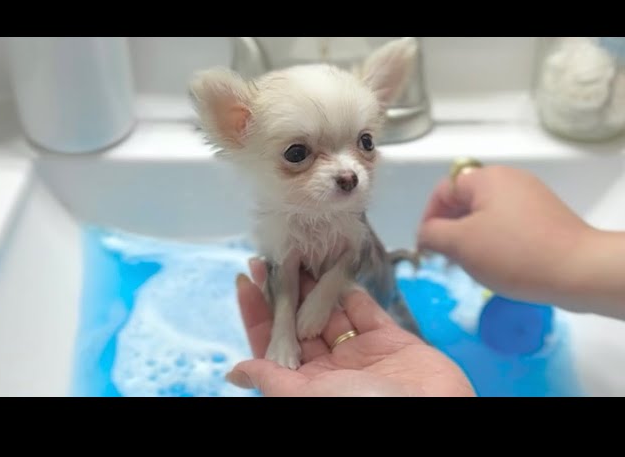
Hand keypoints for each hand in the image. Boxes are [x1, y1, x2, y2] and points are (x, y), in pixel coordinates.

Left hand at [226, 259, 474, 396]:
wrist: (435, 416)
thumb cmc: (365, 410)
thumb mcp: (307, 397)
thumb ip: (273, 379)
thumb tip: (234, 373)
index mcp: (305, 385)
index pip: (272, 343)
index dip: (257, 311)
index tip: (245, 278)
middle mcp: (330, 368)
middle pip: (299, 322)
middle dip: (285, 290)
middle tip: (273, 256)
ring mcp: (360, 353)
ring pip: (330, 311)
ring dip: (314, 285)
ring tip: (300, 253)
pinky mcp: (390, 340)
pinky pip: (365, 309)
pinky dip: (350, 288)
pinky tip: (334, 264)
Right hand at [417, 165, 624, 315]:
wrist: (579, 271)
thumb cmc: (513, 253)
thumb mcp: (460, 244)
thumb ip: (432, 233)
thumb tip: (425, 233)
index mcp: (486, 178)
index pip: (443, 191)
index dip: (429, 218)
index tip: (428, 248)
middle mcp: (509, 179)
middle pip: (465, 201)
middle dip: (451, 230)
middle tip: (449, 259)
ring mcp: (531, 197)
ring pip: (486, 214)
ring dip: (472, 238)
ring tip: (474, 264)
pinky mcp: (546, 216)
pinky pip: (508, 223)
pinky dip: (495, 240)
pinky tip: (499, 263)